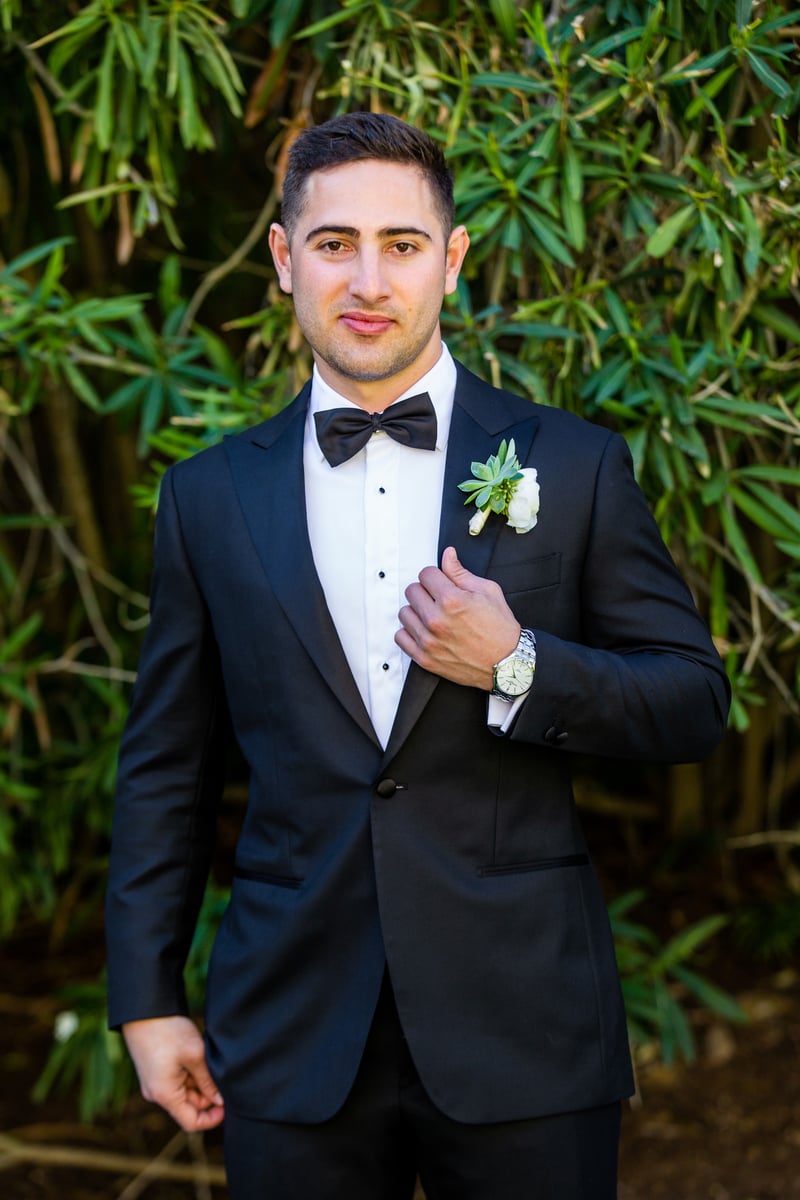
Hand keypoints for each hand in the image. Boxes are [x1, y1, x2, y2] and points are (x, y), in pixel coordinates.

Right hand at [122, 1015, 224, 1131]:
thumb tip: (220, 1100)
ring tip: (205, 1059)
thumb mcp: (195, 1055)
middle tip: (220, 1072)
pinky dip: (189, 1074)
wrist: (143, 1012)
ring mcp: (155, 1083)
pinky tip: (196, 1056)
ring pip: (184, 1092)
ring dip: (199, 1081)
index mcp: (165, 1095)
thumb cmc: (168, 1032)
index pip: (191, 1123)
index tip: (227, 1105)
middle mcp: (157, 1094)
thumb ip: (208, 1081)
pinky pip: (176, 1082)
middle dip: (207, 1094)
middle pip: (189, 1106)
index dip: (212, 1118)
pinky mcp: (155, 1073)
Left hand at [396, 546, 519, 688]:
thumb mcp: (488, 591)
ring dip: (416, 611)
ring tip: (432, 615)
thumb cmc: (500, 629)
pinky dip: (410, 632)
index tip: (441, 582)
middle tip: (439, 599)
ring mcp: (428, 640)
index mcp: (451, 599)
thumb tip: (448, 555)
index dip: (435, 576)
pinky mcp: (425, 658)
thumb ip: (461, 573)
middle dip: (425, 591)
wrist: (507, 663)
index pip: (425, 574)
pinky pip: (401, 637)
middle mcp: (436, 619)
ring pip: (404, 613)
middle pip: (412, 591)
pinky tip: (424, 631)